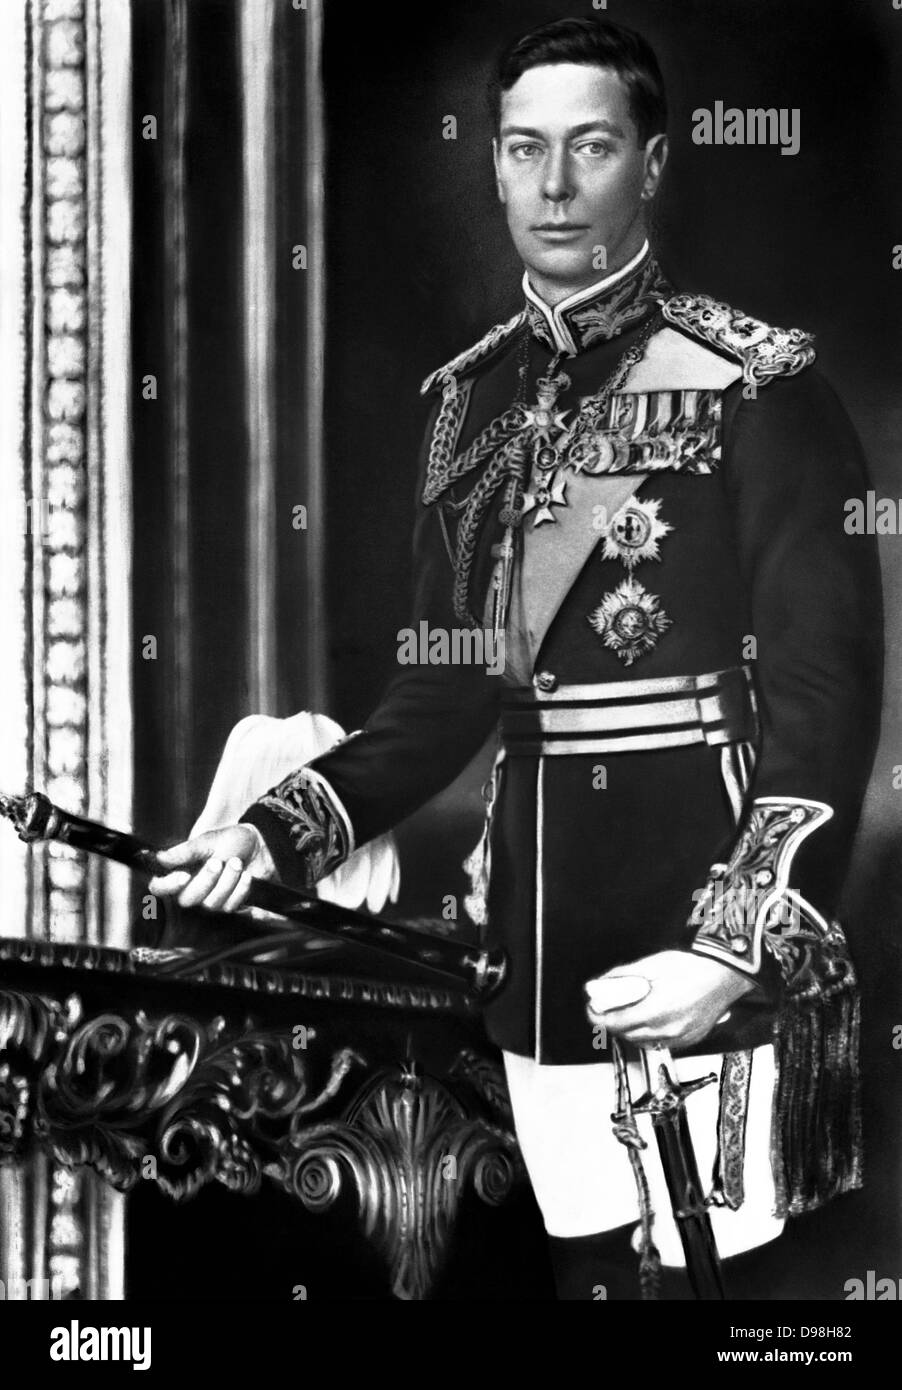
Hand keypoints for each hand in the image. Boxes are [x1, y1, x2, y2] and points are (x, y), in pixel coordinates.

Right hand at [148, 824, 276, 912]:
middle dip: (204, 882)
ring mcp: (212, 898)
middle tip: (217, 863)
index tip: (183, 876)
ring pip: (210, 904)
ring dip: (226, 882)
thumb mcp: (208, 840)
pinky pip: (230, 906)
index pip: (160, 887)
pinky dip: (240, 889)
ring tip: (236, 863)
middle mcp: (193, 888)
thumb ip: (185, 851)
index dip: (168, 886)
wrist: (263, 845)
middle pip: (186, 900)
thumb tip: (159, 857)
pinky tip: (247, 876)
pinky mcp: (231, 904)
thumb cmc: (233, 840)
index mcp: (181, 871)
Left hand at [585, 949, 756, 1048]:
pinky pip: (662, 1043)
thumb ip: (622, 977)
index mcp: (655, 1010)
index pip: (615, 1023)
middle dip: (613, 1023)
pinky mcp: (690, 1039)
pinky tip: (651, 1020)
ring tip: (629, 1013)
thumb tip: (598, 985)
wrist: (724, 974)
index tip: (593, 1010)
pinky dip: (651, 1034)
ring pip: (644, 1042)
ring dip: (631, 1030)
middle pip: (627, 1034)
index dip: (598, 1017)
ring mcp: (680, 1037)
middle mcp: (667, 1029)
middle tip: (608, 1008)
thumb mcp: (651, 965)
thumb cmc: (692, 966)